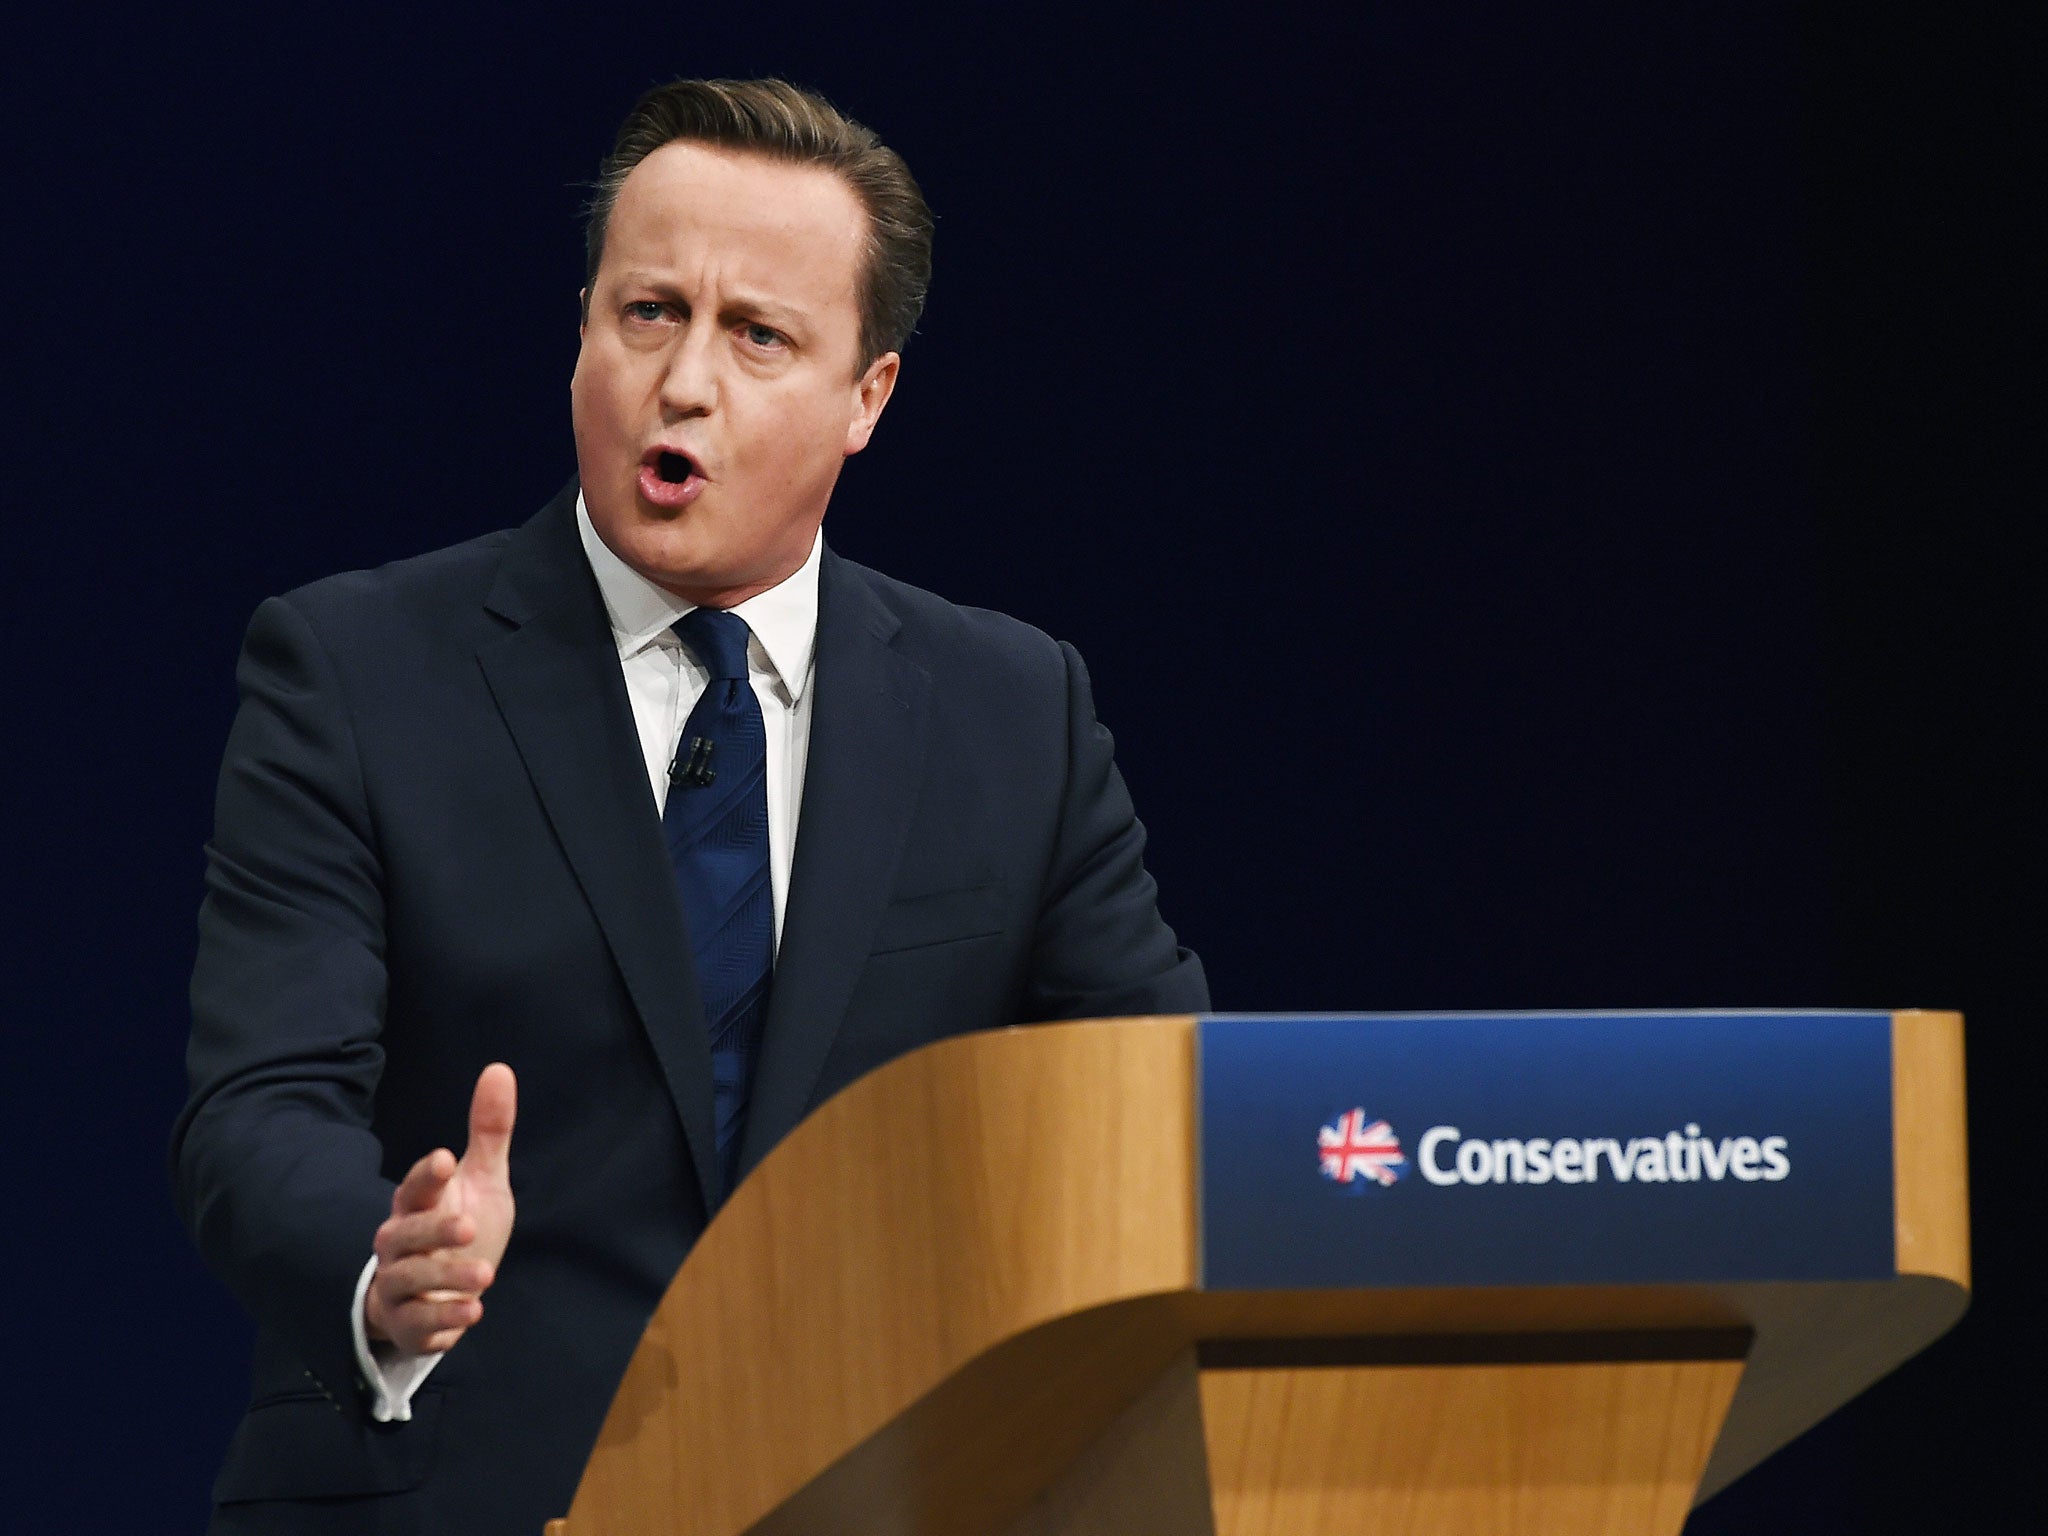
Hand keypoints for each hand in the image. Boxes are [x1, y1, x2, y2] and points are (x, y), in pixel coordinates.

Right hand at [365, 1063, 516, 1356]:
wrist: (442, 1290)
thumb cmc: (460, 1225)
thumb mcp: (482, 1178)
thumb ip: (489, 1130)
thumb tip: (499, 1068)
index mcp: (416, 1205)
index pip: (413, 1187)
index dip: (425, 1174)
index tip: (444, 1158)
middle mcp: (399, 1245)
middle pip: (401, 1236)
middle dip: (432, 1232)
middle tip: (469, 1226)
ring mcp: (399, 1286)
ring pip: (407, 1282)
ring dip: (445, 1280)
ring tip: (486, 1276)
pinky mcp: (409, 1324)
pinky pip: (417, 1325)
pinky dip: (443, 1321)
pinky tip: (474, 1313)